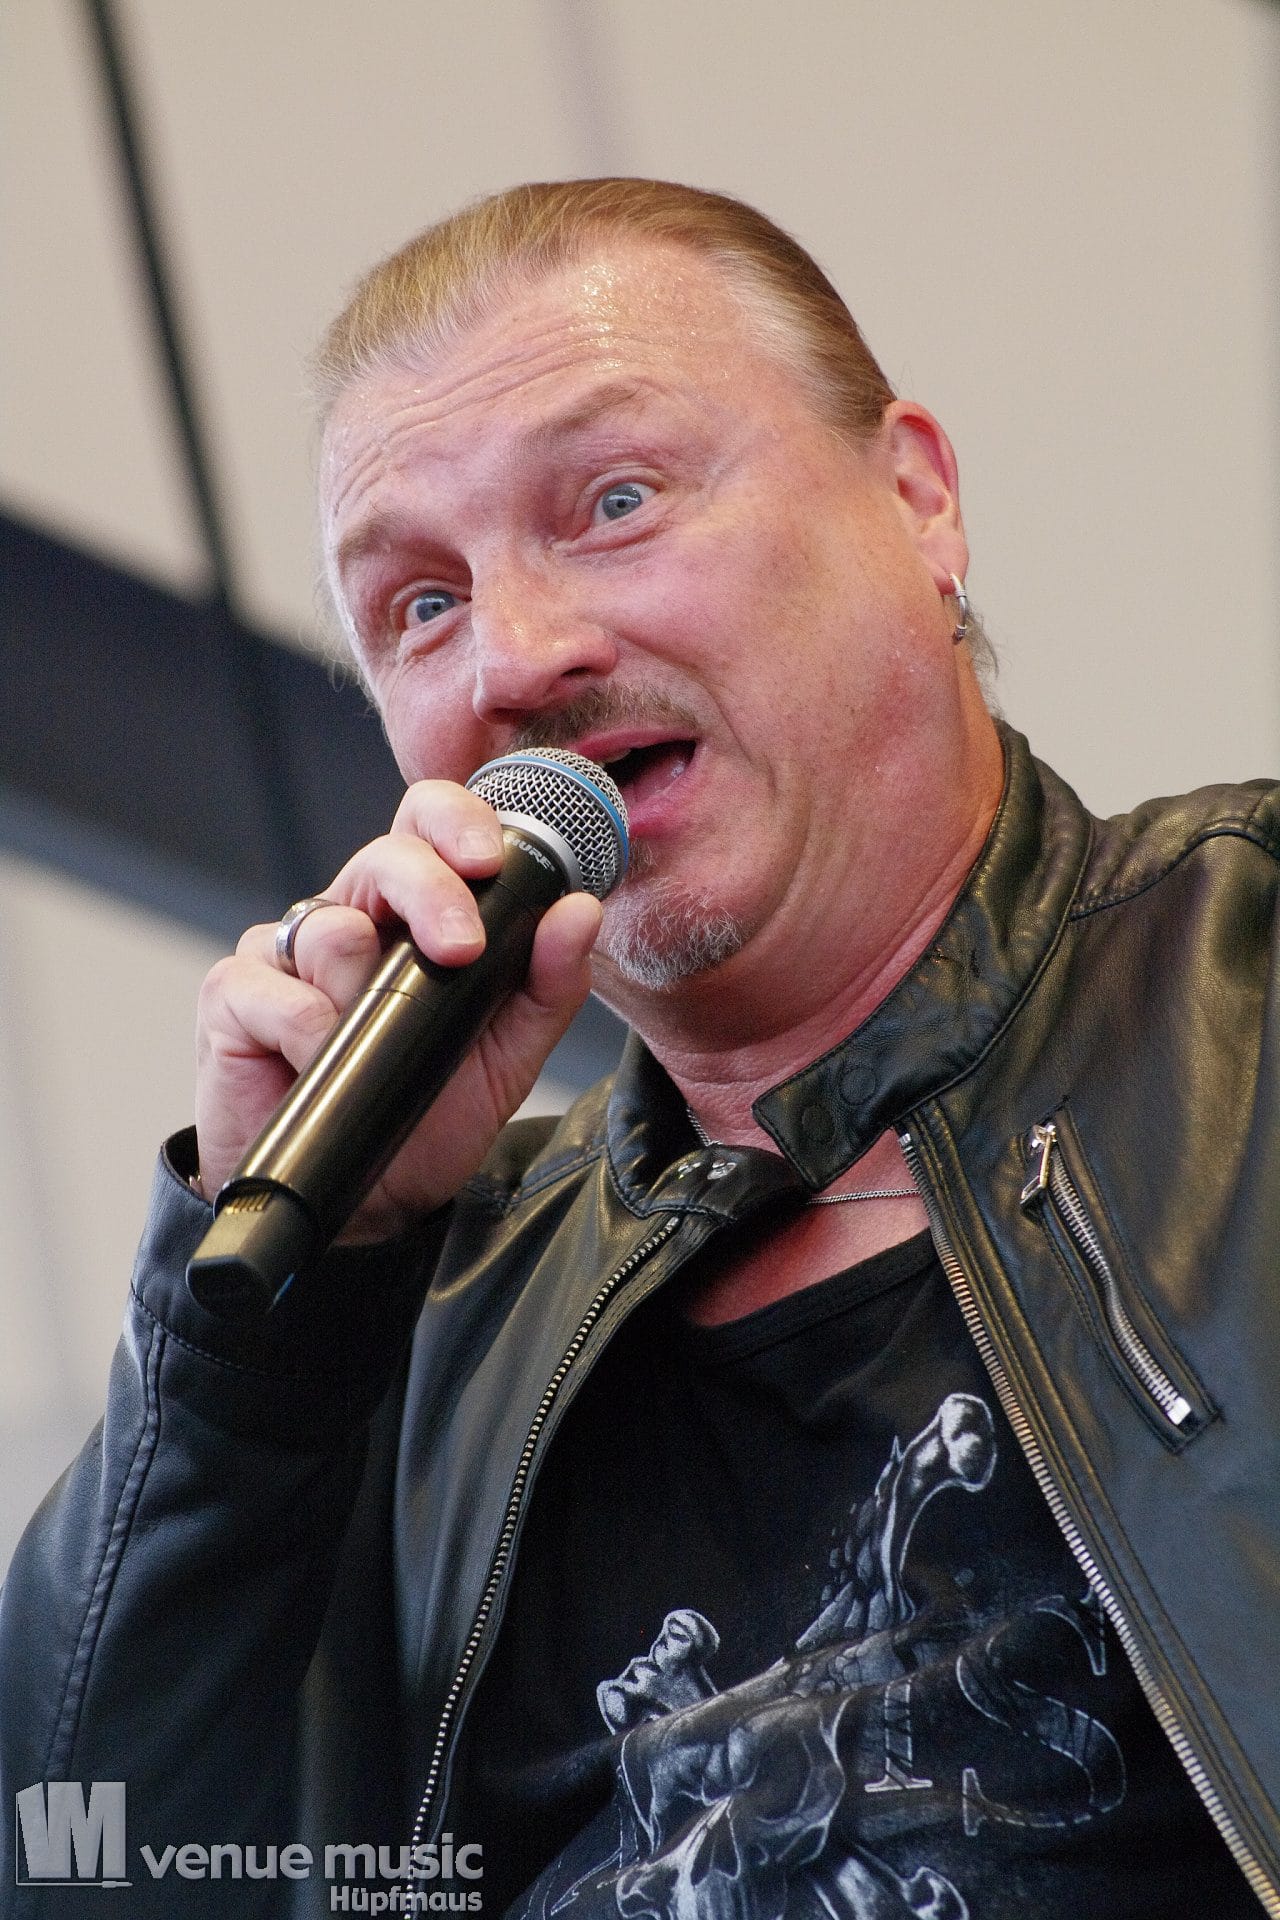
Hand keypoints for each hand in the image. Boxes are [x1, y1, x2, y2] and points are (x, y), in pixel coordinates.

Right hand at [193, 780, 602, 1238]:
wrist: (363, 1204)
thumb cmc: (424, 1115)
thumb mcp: (507, 1056)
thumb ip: (546, 985)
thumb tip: (579, 911)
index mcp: (412, 914)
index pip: (429, 826)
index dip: (457, 822)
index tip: (492, 860)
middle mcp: (349, 917)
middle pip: (385, 855)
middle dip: (432, 892)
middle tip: (461, 950)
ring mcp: (287, 954)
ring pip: (333, 928)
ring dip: (368, 997)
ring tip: (372, 1051)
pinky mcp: (234, 996)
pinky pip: (280, 995)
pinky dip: (311, 1037)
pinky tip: (317, 1067)